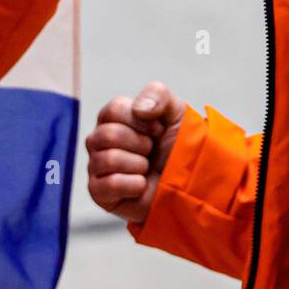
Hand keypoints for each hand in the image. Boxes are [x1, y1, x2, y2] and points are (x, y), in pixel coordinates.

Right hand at [86, 81, 185, 222]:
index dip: (141, 122)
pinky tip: (142, 185)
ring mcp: (97, 167)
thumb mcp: (176, 111)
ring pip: (106, 159)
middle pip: (106, 135)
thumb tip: (138, 109)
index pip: (113, 110)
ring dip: (138, 165)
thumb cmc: (179, 145)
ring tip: (147, 169)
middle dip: (140, 144)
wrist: (191, 181)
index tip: (158, 130)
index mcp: (113, 119)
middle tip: (152, 151)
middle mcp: (100, 141)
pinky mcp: (100, 194)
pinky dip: (132, 185)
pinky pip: (107, 185)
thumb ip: (157, 94)